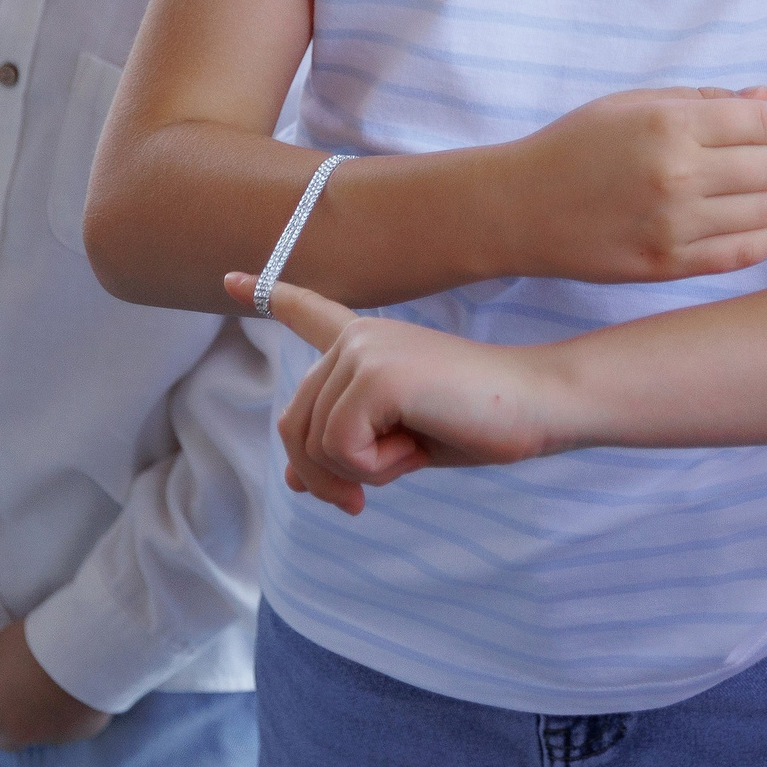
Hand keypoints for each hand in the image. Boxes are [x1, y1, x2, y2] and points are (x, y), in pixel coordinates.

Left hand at [0, 618, 112, 749]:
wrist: (94, 647)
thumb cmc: (38, 643)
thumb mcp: (0, 640)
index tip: (2, 678)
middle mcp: (19, 734)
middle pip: (4, 736)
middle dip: (10, 717)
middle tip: (26, 684)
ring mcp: (52, 737)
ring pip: (37, 734)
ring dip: (40, 718)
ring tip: (56, 684)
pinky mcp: (82, 734)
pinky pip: (69, 728)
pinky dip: (69, 714)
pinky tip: (79, 688)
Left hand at [218, 279, 576, 515]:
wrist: (538, 405)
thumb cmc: (481, 423)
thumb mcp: (400, 443)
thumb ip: (347, 451)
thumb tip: (293, 483)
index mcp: (368, 343)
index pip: (308, 314)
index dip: (268, 297)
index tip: (229, 277)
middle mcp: (357, 338)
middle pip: (294, 428)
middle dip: (329, 476)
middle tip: (377, 490)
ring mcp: (363, 351)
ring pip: (313, 444)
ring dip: (360, 473)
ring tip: (412, 451)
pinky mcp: (374, 374)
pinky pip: (341, 449)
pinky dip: (376, 469)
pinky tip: (417, 446)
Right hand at [489, 86, 766, 283]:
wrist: (520, 208)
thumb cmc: (577, 146)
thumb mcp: (632, 104)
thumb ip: (701, 99)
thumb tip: (764, 100)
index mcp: (668, 124)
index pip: (764, 123)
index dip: (762, 123)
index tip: (743, 130)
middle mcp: (676, 174)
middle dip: (763, 159)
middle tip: (734, 163)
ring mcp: (674, 225)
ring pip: (766, 211)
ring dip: (758, 199)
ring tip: (729, 194)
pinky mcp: (668, 265)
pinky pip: (748, 252)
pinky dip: (759, 236)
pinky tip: (738, 224)